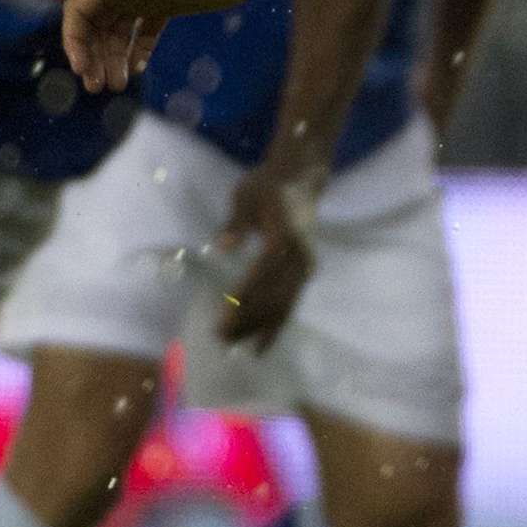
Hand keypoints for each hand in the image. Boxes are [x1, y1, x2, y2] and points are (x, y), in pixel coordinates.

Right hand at [61, 0, 257, 91]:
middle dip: (93, 57)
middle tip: (97, 87)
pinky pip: (145, 33)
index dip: (74, 42)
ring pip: (119, 34)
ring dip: (113, 59)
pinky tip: (138, 69)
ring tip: (117, 86)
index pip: (78, 13)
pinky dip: (138, 50)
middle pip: (96, 28)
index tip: (81, 69)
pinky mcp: (167, 7)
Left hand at [212, 159, 318, 350]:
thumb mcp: (246, 195)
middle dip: (248, 320)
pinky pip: (291, 304)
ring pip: (284, 305)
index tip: (224, 318)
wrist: (302, 180)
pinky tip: (261, 345)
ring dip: (260, 328)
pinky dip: (276, 326)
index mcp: (284, 235)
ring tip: (236, 346)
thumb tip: (222, 247)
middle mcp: (299, 256)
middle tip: (221, 338)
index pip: (263, 272)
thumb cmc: (268, 187)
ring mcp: (305, 267)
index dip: (245, 297)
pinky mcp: (305, 274)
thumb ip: (235, 222)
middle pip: (274, 295)